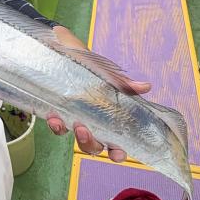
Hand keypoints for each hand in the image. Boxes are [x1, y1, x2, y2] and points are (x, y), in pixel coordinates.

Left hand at [47, 22, 150, 159]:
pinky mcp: (55, 112)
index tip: (117, 153)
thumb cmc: (86, 62)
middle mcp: (91, 120)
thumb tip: (146, 87)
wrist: (59, 47)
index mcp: (107, 115)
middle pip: (94, 146)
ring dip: (76, 136)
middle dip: (91, 144)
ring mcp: (73, 118)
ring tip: (74, 123)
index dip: (117, 152)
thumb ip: (122, 82)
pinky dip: (56, 125)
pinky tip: (53, 117)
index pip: (115, 141)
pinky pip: (57, 127)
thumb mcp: (104, 70)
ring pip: (76, 139)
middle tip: (86, 131)